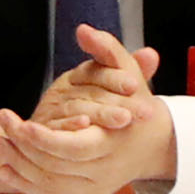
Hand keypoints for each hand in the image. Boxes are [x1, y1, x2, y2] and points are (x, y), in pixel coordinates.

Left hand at [0, 26, 176, 193]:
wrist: (153, 141)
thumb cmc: (136, 103)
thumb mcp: (127, 73)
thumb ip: (108, 50)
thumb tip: (84, 31)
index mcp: (117, 139)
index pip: (75, 147)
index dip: (45, 139)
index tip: (24, 125)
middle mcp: (107, 168)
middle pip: (55, 164)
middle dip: (23, 147)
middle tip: (2, 125)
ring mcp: (96, 186)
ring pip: (48, 181)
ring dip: (18, 162)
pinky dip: (25, 183)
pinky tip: (5, 169)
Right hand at [30, 24, 161, 131]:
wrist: (61, 139)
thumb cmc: (93, 109)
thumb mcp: (114, 91)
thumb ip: (131, 71)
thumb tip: (151, 54)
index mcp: (85, 73)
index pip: (101, 68)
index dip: (117, 76)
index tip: (135, 85)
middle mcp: (68, 86)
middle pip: (95, 90)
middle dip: (120, 100)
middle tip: (143, 110)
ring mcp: (54, 105)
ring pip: (80, 107)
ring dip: (102, 113)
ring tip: (124, 119)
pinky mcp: (43, 126)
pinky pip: (56, 125)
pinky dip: (70, 124)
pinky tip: (86, 124)